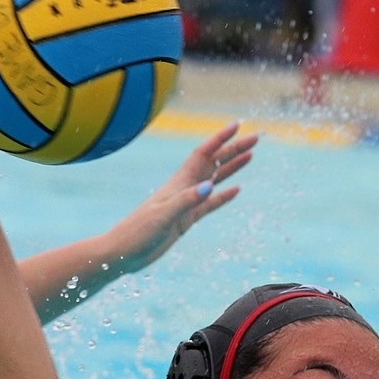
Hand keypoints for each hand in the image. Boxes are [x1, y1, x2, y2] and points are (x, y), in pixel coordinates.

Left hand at [102, 122, 257, 274]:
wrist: (123, 253)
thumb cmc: (137, 233)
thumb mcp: (163, 216)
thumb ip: (185, 201)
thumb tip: (208, 187)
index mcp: (178, 183)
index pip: (203, 154)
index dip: (220, 139)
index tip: (237, 125)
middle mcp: (184, 189)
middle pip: (213, 163)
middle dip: (233, 149)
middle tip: (255, 138)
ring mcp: (186, 203)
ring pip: (214, 179)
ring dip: (231, 167)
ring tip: (250, 155)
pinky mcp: (186, 219)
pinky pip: (210, 204)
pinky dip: (223, 195)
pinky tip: (236, 190)